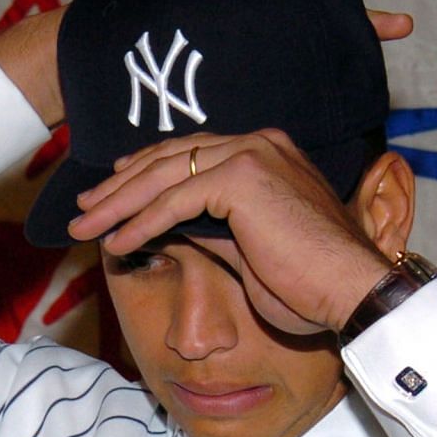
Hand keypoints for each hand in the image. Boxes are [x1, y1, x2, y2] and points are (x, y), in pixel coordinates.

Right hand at [0, 0, 411, 124]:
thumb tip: (242, 192)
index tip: (391, 50)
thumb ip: (214, 161)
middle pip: (306, 8)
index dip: (344, 53)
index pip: (302, 51)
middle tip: (405, 21)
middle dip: (354, 12)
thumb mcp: (188, 138)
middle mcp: (239, 18)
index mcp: (245, 55)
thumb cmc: (125, 100)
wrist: (80, 62)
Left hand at [68, 129, 390, 334]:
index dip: (145, 171)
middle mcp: (258, 143)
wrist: (351, 292)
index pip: (190, 153)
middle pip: (170, 158)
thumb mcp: (248, 249)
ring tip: (87, 227)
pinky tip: (117, 242)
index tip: (112, 191)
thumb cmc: (310, 283)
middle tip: (85, 209)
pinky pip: (174, 200)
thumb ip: (211, 228)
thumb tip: (169, 227)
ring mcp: (251, 155)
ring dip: (119, 204)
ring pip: (165, 175)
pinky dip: (141, 222)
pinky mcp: (242, 178)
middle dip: (120, 186)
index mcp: (265, 153)